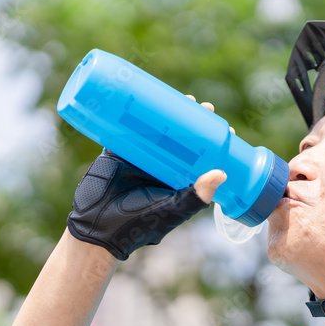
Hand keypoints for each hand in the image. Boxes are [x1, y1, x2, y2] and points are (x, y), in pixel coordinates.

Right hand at [66, 97, 227, 259]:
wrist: (98, 228)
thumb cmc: (139, 225)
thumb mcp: (172, 210)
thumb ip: (195, 196)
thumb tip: (222, 173)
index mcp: (177, 181)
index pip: (200, 157)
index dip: (212, 143)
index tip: (226, 128)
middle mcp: (160, 167)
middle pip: (181, 138)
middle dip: (193, 121)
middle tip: (204, 107)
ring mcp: (139, 157)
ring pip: (157, 129)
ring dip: (170, 112)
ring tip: (186, 99)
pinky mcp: (117, 150)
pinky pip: (128, 127)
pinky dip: (135, 113)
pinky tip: (147, 96)